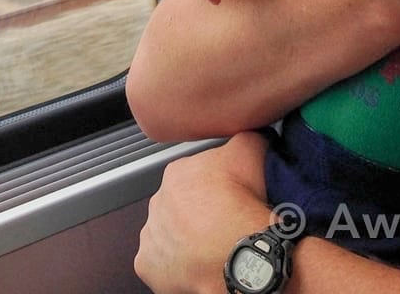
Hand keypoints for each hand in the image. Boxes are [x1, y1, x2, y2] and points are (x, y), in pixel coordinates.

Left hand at [136, 133, 274, 293]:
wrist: (241, 263)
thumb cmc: (245, 215)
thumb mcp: (251, 155)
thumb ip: (245, 138)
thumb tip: (252, 133)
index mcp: (178, 173)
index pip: (198, 175)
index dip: (219, 187)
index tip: (234, 200)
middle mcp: (158, 200)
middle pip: (183, 204)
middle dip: (201, 212)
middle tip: (226, 224)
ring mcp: (151, 233)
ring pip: (171, 233)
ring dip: (188, 238)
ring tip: (214, 247)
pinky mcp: (147, 264)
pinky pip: (161, 262)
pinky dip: (177, 264)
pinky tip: (198, 264)